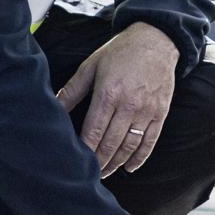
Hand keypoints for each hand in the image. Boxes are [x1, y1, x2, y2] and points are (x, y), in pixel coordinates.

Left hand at [55, 21, 178, 176]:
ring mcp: (147, 110)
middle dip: (99, 162)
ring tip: (105, 172)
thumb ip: (72, 90)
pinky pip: (150, 141)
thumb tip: (54, 108)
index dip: (85, 150)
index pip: (94, 131)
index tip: (76, 162)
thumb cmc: (120, 52)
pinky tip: (129, 167)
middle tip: (89, 174)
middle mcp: (129, 104)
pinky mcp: (160, 112)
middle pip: (111, 143)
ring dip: (116, 163)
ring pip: (130, 146)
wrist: (156, 40)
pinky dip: (140, 157)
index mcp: (109, 93)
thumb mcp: (91, 66)